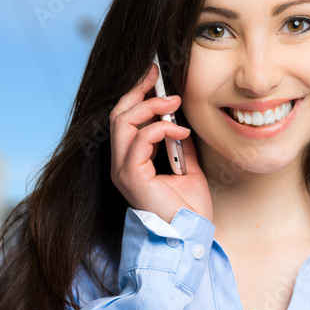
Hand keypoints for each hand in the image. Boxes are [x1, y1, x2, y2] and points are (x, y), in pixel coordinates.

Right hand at [109, 62, 212, 223]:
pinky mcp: (131, 176)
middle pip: (118, 114)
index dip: (136, 93)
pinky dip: (162, 128)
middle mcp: (122, 164)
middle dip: (138, 90)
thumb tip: (182, 122)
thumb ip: (180, 145)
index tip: (153, 74)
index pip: (125, 119)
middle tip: (158, 73)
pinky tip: (182, 131)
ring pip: (123, 122)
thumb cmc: (188, 209)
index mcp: (132, 161)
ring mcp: (123, 170)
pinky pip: (140, 139)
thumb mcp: (188, 167)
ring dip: (151, 105)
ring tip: (174, 100)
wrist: (190, 236)